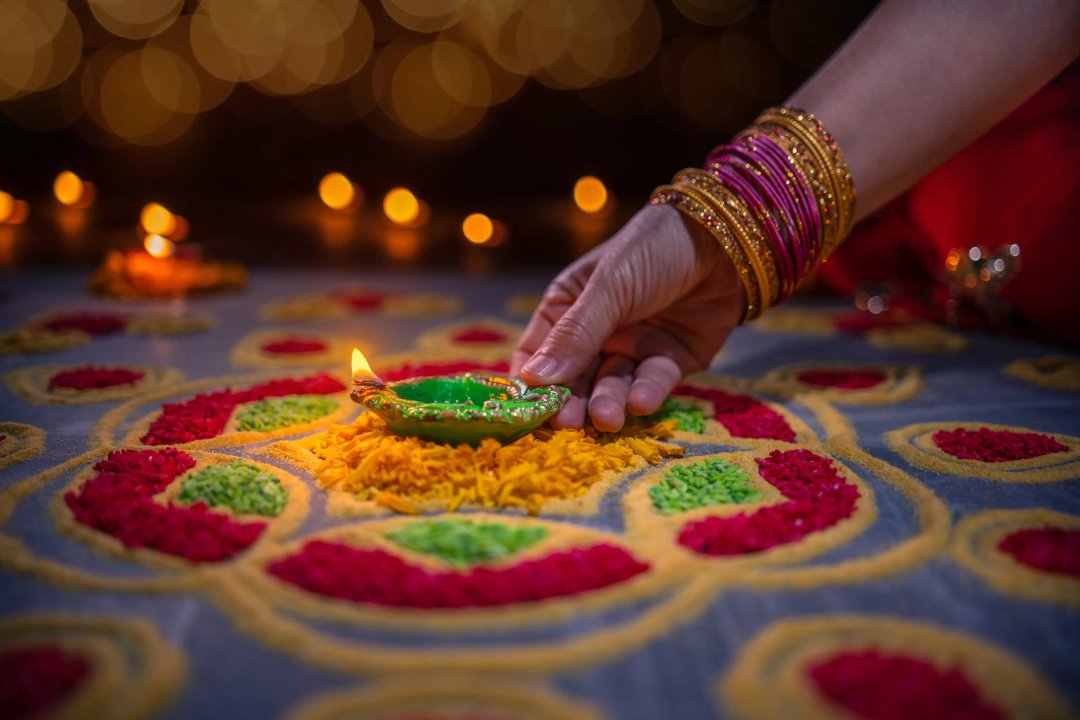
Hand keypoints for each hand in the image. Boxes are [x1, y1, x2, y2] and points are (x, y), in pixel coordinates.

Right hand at [512, 203, 744, 431]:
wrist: (725, 239)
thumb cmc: (653, 250)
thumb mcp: (609, 287)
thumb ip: (575, 334)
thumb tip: (532, 379)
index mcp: (568, 306)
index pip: (537, 353)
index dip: (530, 383)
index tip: (526, 410)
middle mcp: (596, 332)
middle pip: (573, 378)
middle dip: (570, 401)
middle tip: (567, 424)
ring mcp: (633, 347)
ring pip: (612, 385)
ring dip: (607, 402)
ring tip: (606, 418)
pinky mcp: (669, 361)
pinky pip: (652, 382)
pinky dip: (646, 393)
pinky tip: (641, 401)